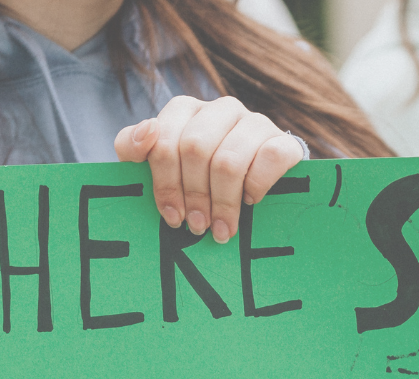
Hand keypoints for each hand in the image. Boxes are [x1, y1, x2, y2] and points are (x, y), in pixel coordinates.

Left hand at [113, 96, 305, 244]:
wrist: (259, 186)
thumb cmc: (199, 179)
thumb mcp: (161, 165)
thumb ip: (134, 146)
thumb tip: (146, 131)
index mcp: (186, 110)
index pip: (164, 138)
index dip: (165, 182)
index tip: (172, 216)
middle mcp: (220, 109)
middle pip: (196, 148)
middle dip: (194, 195)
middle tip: (197, 227)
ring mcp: (254, 122)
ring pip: (230, 159)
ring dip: (223, 202)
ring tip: (222, 229)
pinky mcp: (284, 140)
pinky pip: (269, 159)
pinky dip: (256, 187)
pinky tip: (251, 202)